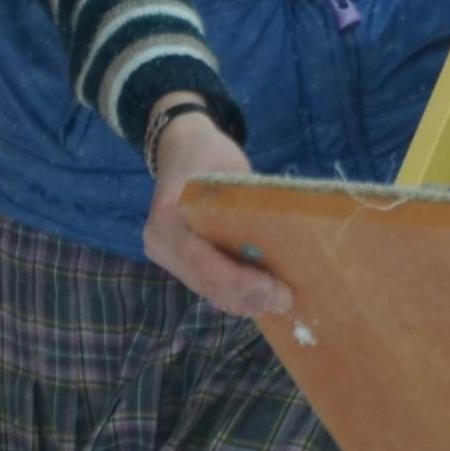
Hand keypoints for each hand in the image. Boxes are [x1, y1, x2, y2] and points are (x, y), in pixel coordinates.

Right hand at [141, 105, 294, 322]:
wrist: (180, 148)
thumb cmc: (207, 153)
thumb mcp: (230, 168)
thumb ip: (248, 203)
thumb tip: (290, 236)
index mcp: (168, 215)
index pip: (201, 260)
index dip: (238, 280)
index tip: (273, 288)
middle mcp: (159, 241)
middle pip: (204, 282)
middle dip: (246, 297)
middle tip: (286, 300)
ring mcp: (164, 254)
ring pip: (206, 289)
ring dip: (242, 301)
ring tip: (278, 302)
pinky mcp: (176, 261)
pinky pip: (205, 284)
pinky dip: (234, 294)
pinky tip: (261, 298)